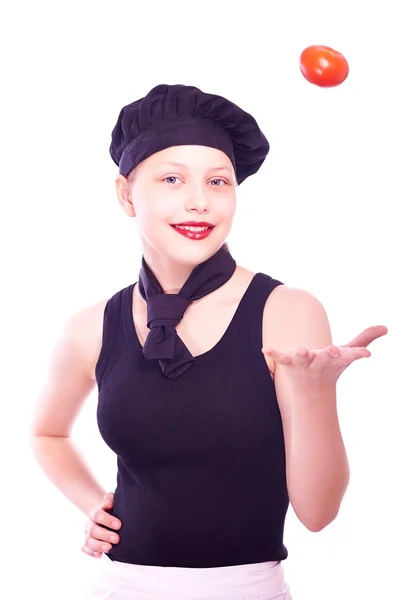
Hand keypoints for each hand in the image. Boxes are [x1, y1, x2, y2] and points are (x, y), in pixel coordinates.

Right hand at [82, 492, 121, 557]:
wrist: (108, 515)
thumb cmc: (112, 508)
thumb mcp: (112, 501)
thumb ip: (109, 500)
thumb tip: (106, 505)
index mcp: (96, 512)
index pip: (98, 515)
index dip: (107, 520)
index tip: (119, 525)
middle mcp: (90, 523)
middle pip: (93, 530)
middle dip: (105, 535)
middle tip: (116, 539)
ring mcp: (88, 534)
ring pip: (88, 541)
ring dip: (98, 545)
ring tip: (109, 548)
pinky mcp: (88, 544)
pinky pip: (85, 549)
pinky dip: (91, 552)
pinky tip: (99, 555)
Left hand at [262, 325, 386, 390]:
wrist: (312, 391)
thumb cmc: (332, 367)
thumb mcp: (348, 352)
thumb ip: (364, 339)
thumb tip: (386, 327)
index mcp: (336, 357)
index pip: (349, 354)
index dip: (358, 353)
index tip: (367, 355)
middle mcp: (321, 361)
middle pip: (326, 357)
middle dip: (330, 354)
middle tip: (333, 350)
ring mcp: (305, 363)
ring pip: (303, 358)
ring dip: (302, 354)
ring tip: (301, 349)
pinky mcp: (290, 363)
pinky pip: (282, 358)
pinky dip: (275, 353)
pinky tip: (266, 349)